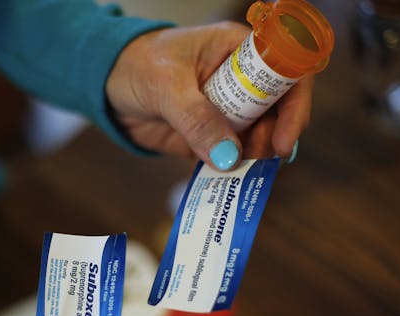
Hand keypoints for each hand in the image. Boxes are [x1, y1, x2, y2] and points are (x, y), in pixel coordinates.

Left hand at [106, 22, 313, 167]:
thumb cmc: (136, 65)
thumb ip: (196, 119)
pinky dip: (231, 170)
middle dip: (270, 137)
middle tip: (255, 158)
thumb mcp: (166, 87)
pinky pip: (229, 156)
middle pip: (276, 112)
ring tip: (237, 170)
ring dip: (252, 157)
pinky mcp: (210, 137)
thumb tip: (229, 156)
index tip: (282, 138)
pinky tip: (226, 180)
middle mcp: (239, 82)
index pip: (285, 72)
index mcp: (237, 51)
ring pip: (256, 138)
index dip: (294, 105)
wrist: (106, 86)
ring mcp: (226, 111)